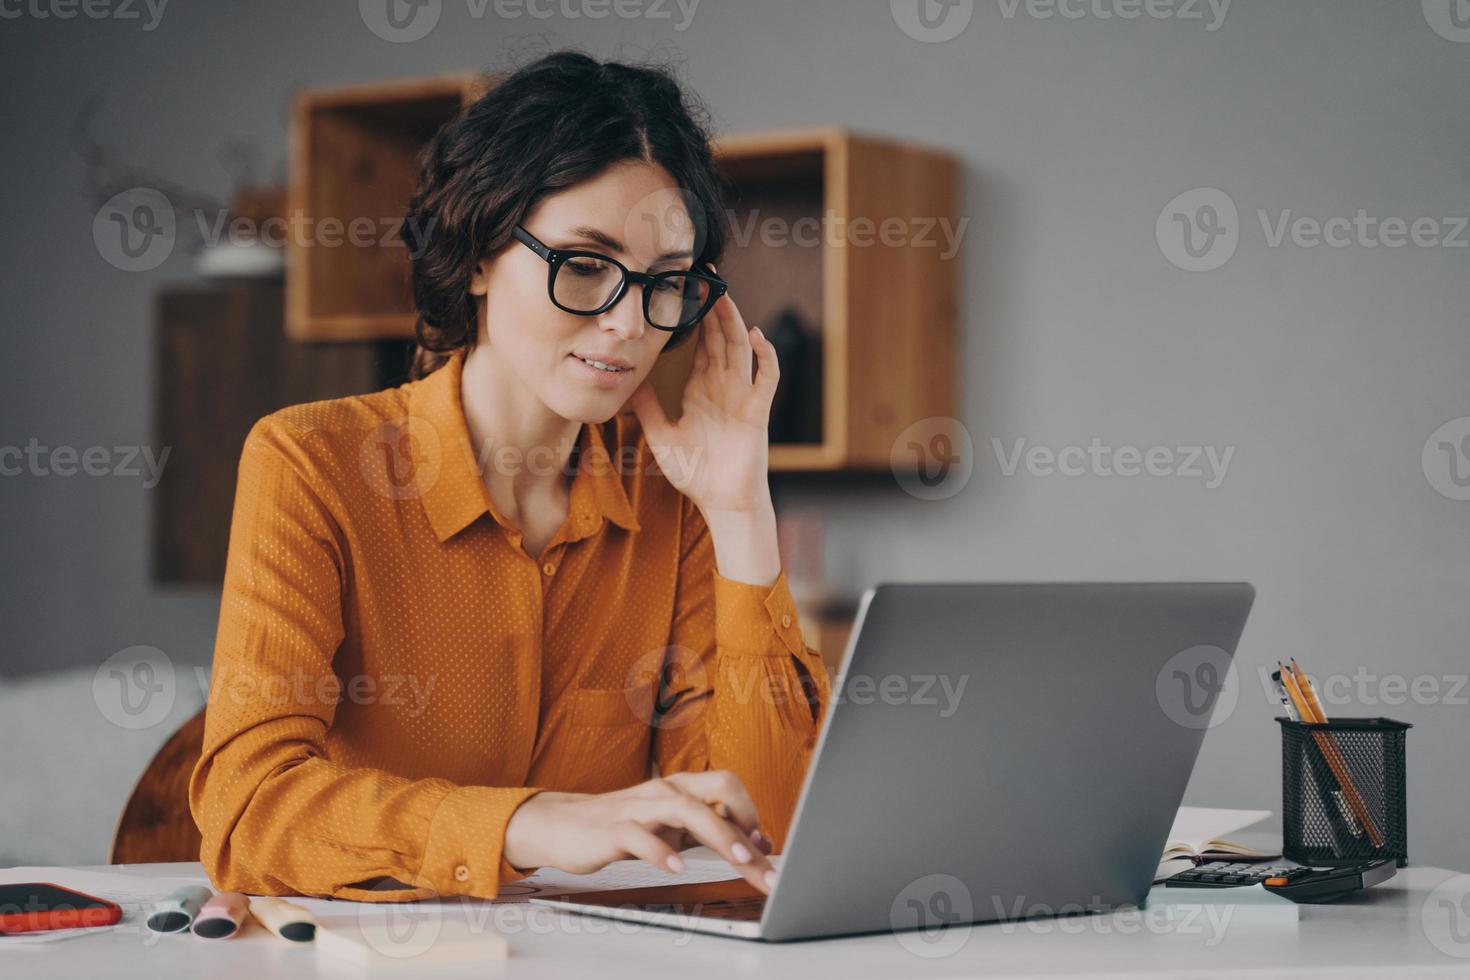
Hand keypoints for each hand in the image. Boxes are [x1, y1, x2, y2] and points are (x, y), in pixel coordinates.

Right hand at [503, 770, 777, 893]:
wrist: (563, 825)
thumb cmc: (623, 825)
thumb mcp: (672, 827)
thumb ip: (710, 831)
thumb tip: (757, 842)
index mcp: (683, 788)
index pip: (729, 787)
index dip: (753, 814)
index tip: (766, 847)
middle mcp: (666, 791)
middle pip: (717, 788)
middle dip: (746, 820)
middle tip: (762, 857)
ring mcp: (640, 808)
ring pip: (686, 808)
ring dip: (718, 833)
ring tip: (738, 858)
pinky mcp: (614, 829)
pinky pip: (640, 836)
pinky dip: (661, 851)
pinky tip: (675, 867)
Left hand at [629, 292, 778, 514]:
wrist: (721, 501)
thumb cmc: (696, 473)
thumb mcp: (661, 436)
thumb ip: (647, 408)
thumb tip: (627, 381)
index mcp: (702, 390)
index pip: (700, 345)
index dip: (696, 318)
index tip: (685, 292)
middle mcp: (724, 387)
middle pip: (721, 338)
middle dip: (715, 309)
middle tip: (705, 278)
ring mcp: (742, 396)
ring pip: (740, 350)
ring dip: (734, 322)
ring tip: (724, 295)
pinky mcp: (757, 411)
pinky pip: (765, 378)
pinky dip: (765, 357)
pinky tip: (756, 337)